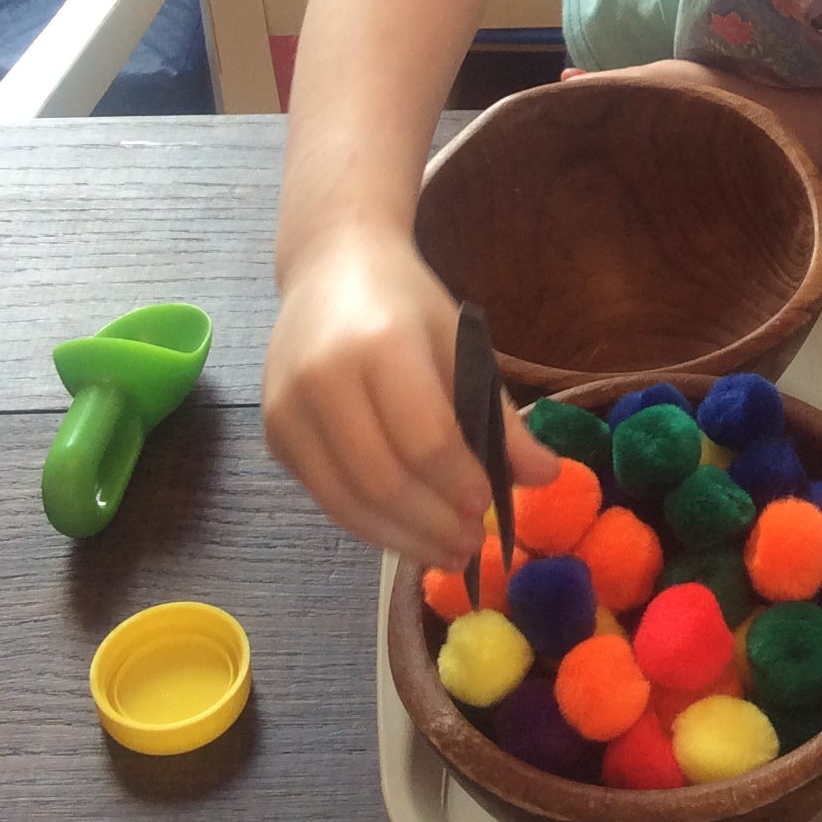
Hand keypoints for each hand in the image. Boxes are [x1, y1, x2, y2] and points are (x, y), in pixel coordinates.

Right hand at [262, 229, 557, 566]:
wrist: (329, 267)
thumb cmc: (406, 303)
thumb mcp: (461, 343)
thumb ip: (499, 414)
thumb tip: (547, 477)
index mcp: (380, 345)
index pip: (424, 438)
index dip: (459, 483)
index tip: (487, 507)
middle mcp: (323, 379)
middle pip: (382, 479)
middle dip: (431, 524)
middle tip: (469, 547)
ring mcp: (288, 409)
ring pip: (347, 501)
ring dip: (400, 539)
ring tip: (444, 554)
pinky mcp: (274, 435)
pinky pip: (324, 496)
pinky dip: (368, 524)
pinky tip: (404, 532)